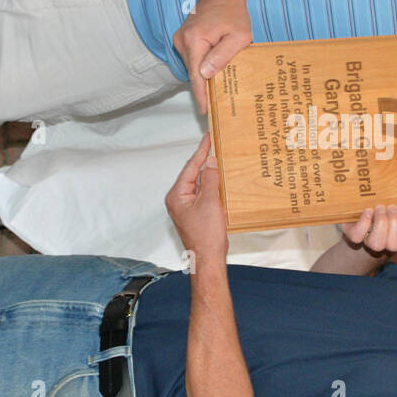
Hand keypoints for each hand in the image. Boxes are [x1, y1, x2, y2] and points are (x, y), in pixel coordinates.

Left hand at [165, 133, 228, 262]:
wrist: (207, 258)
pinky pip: (202, 193)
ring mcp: (186, 207)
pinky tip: (219, 180)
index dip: (201, 152)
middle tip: (213, 143)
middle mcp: (178, 199)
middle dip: (204, 159)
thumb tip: (210, 162)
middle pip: (192, 174)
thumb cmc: (206, 236)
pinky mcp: (194, 213)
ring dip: (208, 172)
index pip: (190, 167)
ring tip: (218, 157)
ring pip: (198, 183)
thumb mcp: (210, 202)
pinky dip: (211, 185)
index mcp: (177, 195)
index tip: (207, 138)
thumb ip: (209, 179)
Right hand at [173, 0, 252, 114]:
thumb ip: (223, 56)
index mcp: (194, 40)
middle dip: (206, 87)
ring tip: (222, 85)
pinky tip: (215, 70)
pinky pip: (194, 59)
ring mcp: (181, 40)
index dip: (201, 95)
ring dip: (206, 75)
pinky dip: (203, 66)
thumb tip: (206, 74)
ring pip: (194, 66)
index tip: (205, 111)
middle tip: (220, 104)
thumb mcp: (238, 37)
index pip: (196, 75)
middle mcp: (182, 41)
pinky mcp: (184, 40)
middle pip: (194, 72)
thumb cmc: (233, 13)